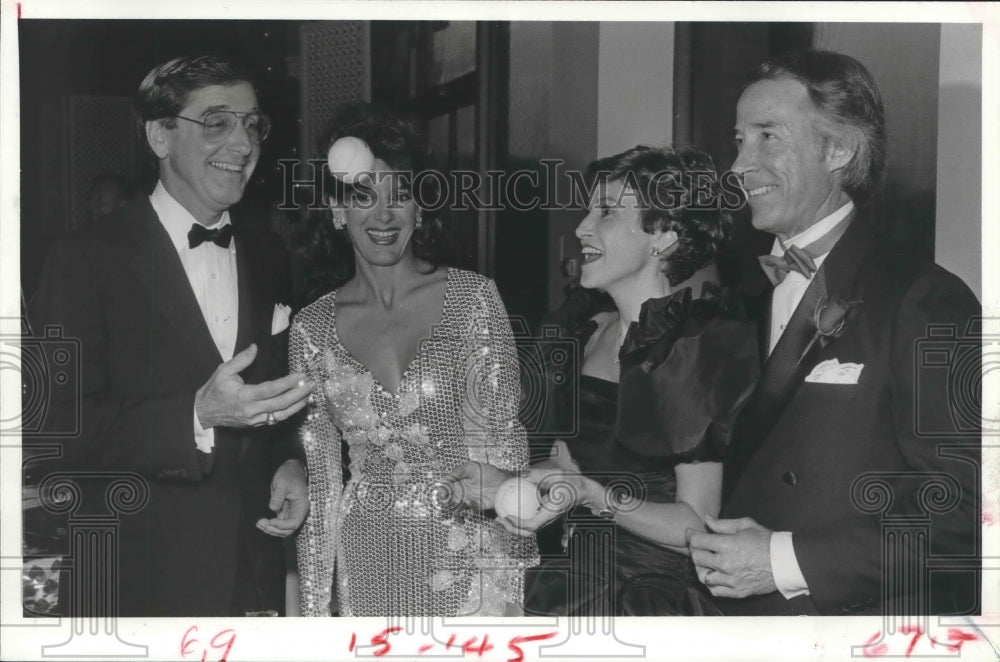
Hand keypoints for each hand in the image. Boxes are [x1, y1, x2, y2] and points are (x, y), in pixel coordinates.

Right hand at [195, 344, 313, 428]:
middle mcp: (251, 410)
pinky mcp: (256, 425)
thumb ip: (241, 360)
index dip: (287, 383)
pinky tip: (297, 404)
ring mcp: (254, 420)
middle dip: (299, 394)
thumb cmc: (213, 390)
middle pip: (281, 404)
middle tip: (312, 385)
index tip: (300, 375)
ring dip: (297, 405)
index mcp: (244, 396)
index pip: (271, 390)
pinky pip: (275, 419)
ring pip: (281, 415)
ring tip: (309, 395)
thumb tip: (255, 347)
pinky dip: (288, 412)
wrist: (203, 414)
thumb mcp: (223, 371)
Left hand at [257, 459, 308, 536]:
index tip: (271, 521)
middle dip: (275, 529)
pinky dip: (270, 526)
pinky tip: (261, 522)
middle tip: (261, 523)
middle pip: (288, 529)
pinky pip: (278, 524)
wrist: (291, 469)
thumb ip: (278, 496)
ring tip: (259, 523)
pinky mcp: (284, 511)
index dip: (282, 525)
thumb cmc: (290, 474)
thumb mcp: (283, 482)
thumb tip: (273, 509)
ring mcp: (290, 512)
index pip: (294, 522)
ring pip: (282, 529)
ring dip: (271, 530)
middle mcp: (297, 511)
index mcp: (301, 505)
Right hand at [442, 461, 511, 510]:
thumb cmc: (487, 472)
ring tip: (458, 501)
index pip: (446, 487)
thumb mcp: (471, 468)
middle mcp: (462, 491)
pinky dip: (467, 506)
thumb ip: (459, 472)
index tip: (441, 492)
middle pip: (448, 498)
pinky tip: (470, 502)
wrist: (502, 482)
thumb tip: (446, 478)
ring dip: (454, 505)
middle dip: (445, 500)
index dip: (442, 490)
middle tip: (445, 500)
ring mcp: (468, 499)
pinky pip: (467, 509)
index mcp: (459, 482)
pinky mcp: (475, 506)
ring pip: (455, 506)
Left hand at [499, 461, 592, 536]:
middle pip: (528, 532)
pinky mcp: (543, 515)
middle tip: (498, 519)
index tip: (507, 515)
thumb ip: (539, 475)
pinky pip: (529, 521)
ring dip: (512, 526)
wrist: (583, 490)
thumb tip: (522, 475)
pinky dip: (518, 518)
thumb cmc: (571, 482)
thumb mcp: (557, 475)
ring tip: (499, 517)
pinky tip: (508, 509)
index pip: (533, 524)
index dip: (518, 523)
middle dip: (511, 529)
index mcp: (551, 512)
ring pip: (527, 529)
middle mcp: (548, 519)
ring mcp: (545, 518)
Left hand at [687, 516, 776, 597]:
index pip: (698, 541)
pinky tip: (713, 575)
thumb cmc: (767, 541)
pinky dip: (710, 583)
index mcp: (728, 545)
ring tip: (705, 561)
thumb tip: (706, 520)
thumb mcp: (745, 525)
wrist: (786, 562)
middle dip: (694, 549)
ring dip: (700, 567)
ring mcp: (731, 580)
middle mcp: (726, 564)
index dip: (691, 535)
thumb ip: (723, 524)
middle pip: (697, 558)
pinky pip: (715, 591)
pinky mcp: (738, 592)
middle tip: (697, 545)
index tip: (690, 533)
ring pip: (703, 576)